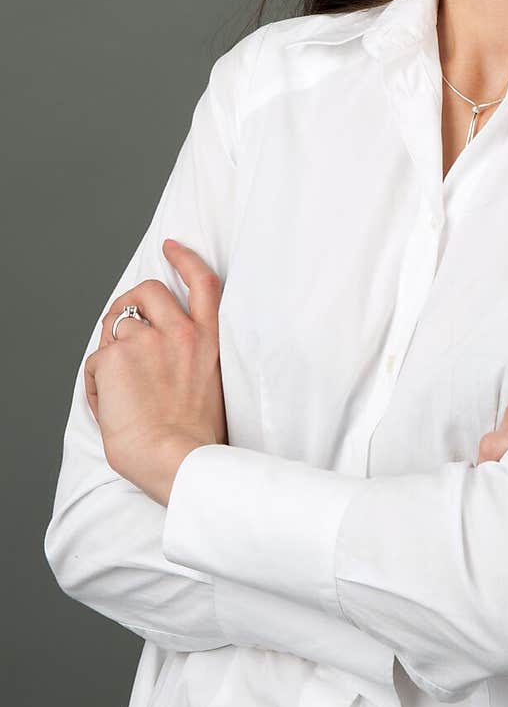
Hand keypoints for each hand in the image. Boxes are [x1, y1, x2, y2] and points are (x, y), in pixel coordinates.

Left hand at [83, 239, 228, 505]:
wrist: (181, 460)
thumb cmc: (197, 438)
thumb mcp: (212, 384)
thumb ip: (192, 356)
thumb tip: (157, 349)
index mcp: (209, 340)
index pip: (202, 282)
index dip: (184, 258)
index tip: (171, 246)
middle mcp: (180, 333)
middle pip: (146, 291)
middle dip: (129, 300)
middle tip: (122, 323)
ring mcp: (146, 342)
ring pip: (114, 325)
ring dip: (111, 349)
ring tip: (119, 389)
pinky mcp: (114, 358)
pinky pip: (96, 362)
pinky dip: (98, 383)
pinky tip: (112, 408)